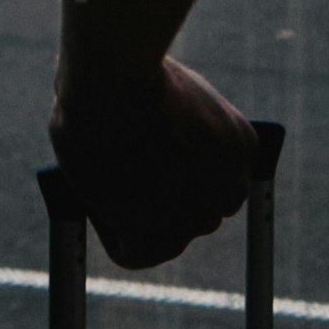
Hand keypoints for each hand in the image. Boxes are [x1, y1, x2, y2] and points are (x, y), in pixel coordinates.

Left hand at [52, 52, 264, 269]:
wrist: (116, 82)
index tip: (116, 187)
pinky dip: (220, 133)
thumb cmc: (88, 129)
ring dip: (202, 166)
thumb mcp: (84, 180)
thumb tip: (123, 197)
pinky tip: (190, 111)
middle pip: (187, 215)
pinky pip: (235, 147)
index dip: (125, 214)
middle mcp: (198, 226)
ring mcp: (226, 185)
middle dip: (169, 190)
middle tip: (147, 151)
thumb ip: (114, 203)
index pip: (143, 245)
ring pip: (219, 185)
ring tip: (170, 128)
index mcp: (152, 246)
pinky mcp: (244, 146)